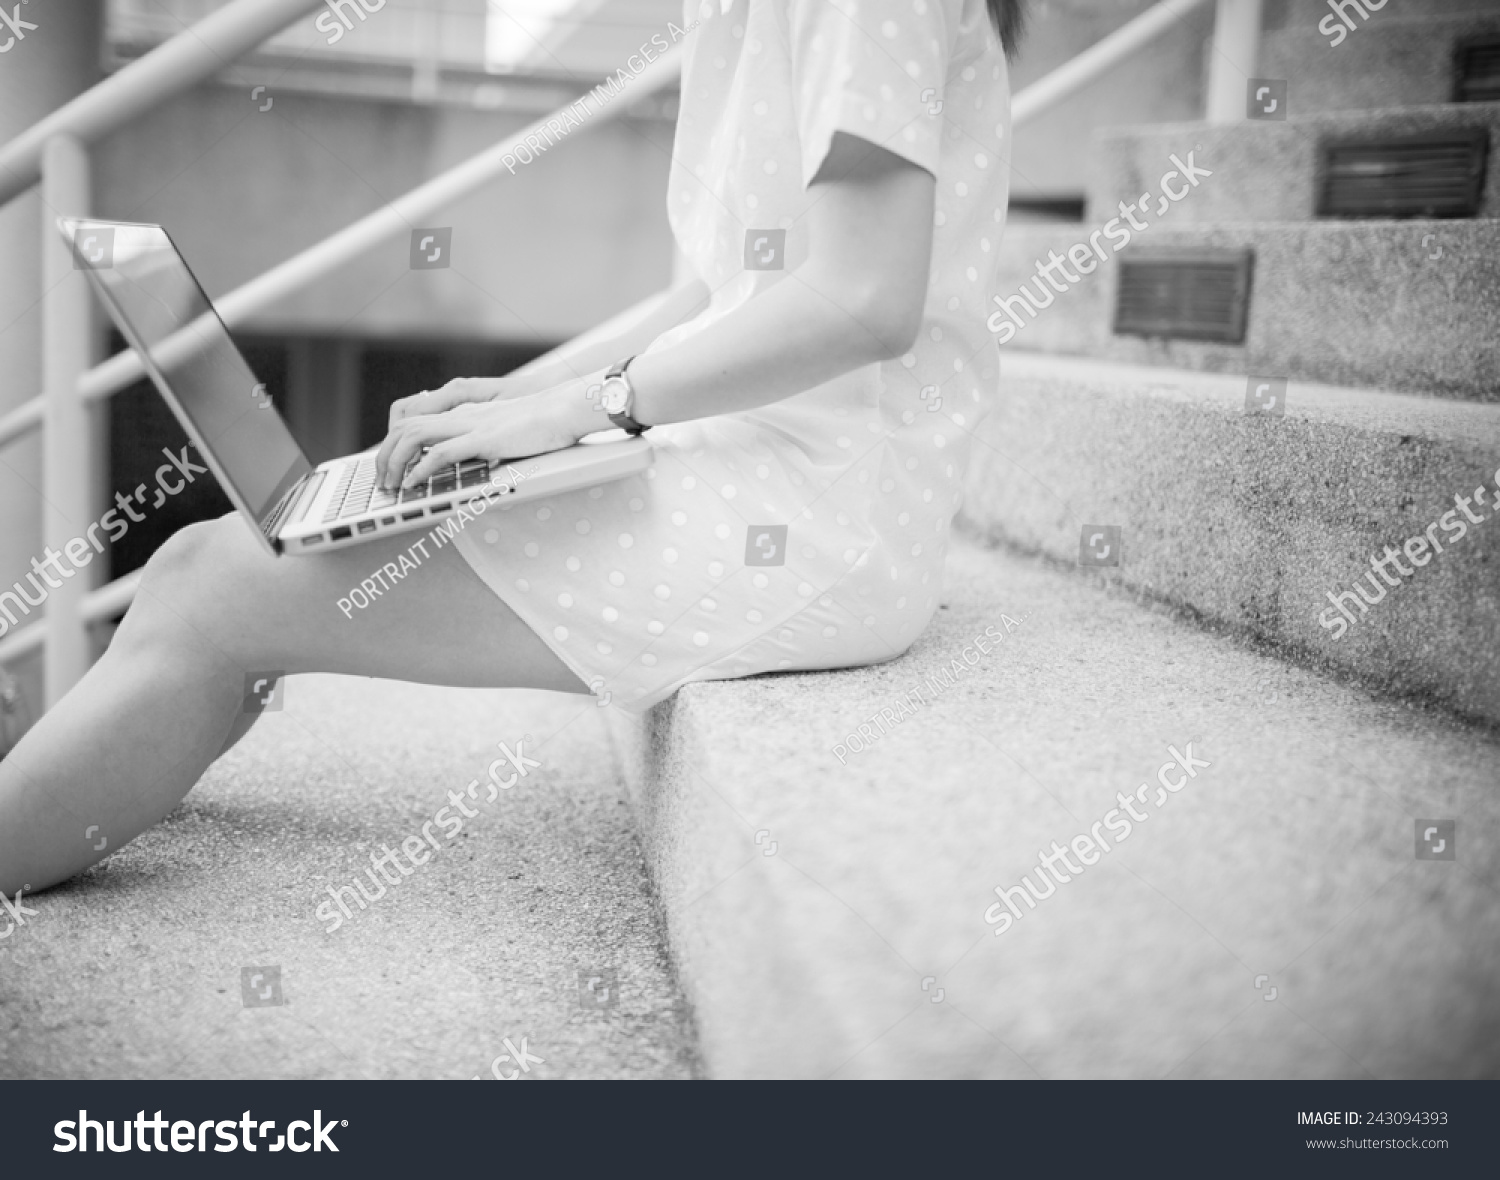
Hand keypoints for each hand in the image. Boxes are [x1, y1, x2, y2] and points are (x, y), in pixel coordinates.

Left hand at [375, 373, 604, 489]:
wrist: (564, 410)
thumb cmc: (543, 423)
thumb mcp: (505, 430)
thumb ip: (484, 439)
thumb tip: (475, 458)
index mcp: (463, 413)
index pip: (413, 420)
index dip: (394, 443)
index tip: (391, 468)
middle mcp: (460, 415)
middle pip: (404, 427)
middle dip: (385, 455)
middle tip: (383, 482)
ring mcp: (470, 425)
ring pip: (413, 436)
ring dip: (395, 462)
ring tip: (393, 485)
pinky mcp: (484, 438)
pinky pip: (441, 453)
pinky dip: (421, 468)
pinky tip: (415, 482)